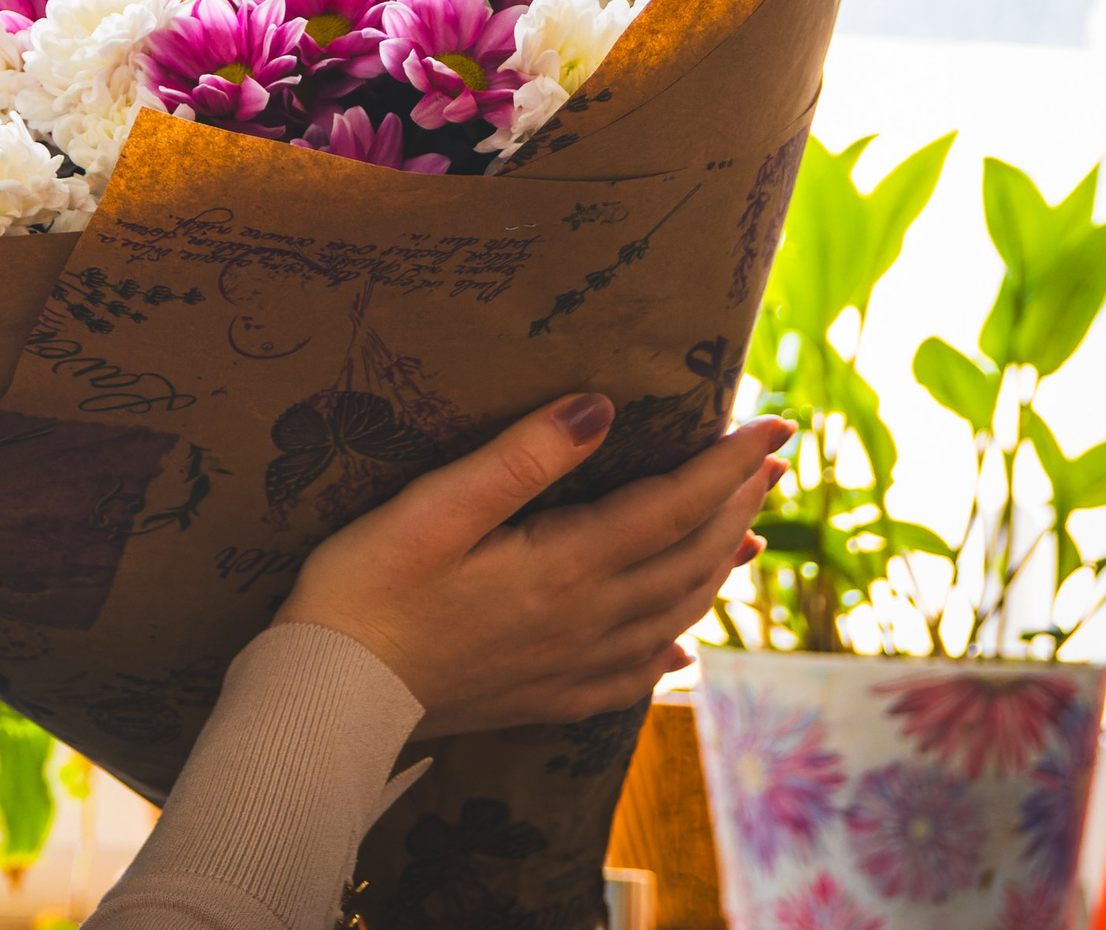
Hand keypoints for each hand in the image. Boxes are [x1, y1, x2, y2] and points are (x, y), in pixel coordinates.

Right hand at [272, 394, 788, 737]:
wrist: (330, 697)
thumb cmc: (366, 587)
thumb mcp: (434, 506)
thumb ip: (522, 458)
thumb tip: (601, 407)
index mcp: (564, 565)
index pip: (672, 505)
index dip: (727, 464)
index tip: (774, 425)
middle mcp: (585, 620)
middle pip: (685, 558)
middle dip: (734, 506)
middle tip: (768, 463)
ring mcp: (570, 665)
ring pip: (672, 614)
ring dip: (715, 569)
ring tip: (745, 535)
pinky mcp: (547, 696)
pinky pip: (635, 673)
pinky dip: (672, 647)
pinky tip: (680, 646)